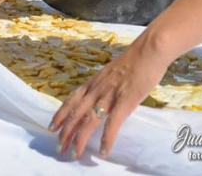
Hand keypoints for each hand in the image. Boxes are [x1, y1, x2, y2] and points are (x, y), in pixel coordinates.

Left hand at [49, 34, 168, 158]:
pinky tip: (104, 151)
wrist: (149, 50)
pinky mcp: (125, 100)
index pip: (71, 100)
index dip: (61, 114)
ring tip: (75, 153)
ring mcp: (109, 95)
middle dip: (66, 131)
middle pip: (76, 113)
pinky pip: (113, 123)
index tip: (52, 126)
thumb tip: (103, 96)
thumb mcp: (112, 72)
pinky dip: (107, 138)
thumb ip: (105, 84)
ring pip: (89, 120)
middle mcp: (97, 89)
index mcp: (94, 82)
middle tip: (59, 147)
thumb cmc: (135, 60)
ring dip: (80, 138)